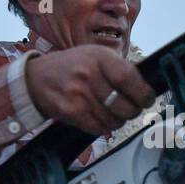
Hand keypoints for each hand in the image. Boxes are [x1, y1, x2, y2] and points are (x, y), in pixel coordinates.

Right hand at [25, 44, 156, 135]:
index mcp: (99, 57)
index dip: (143, 94)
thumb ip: (119, 68)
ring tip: (112, 111)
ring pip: (114, 120)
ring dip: (118, 120)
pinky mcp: (72, 112)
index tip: (148, 99)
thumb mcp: (95, 55)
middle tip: (132, 108)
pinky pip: (100, 128)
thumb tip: (146, 87)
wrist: (37, 78)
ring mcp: (79, 95)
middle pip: (125, 105)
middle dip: (134, 111)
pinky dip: (105, 127)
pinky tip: (100, 117)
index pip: (128, 79)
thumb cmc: (72, 66)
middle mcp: (89, 75)